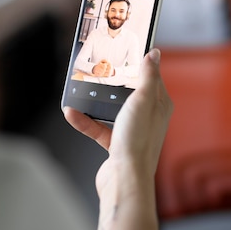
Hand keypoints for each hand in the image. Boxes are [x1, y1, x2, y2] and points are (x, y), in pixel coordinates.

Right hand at [63, 48, 172, 229]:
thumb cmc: (137, 140)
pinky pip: (98, 128)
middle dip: (115, 81)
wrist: (124, 179)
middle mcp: (147, 118)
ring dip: (96, 102)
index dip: (141, 64)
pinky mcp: (116, 145)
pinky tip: (71, 113)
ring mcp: (131, 131)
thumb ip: (148, 76)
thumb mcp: (143, 100)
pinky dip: (85, 121)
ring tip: (81, 90)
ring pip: (112, 110)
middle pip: (131, 93)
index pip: (152, 78)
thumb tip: (155, 54)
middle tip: (100, 67)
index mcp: (159, 105)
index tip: (127, 51)